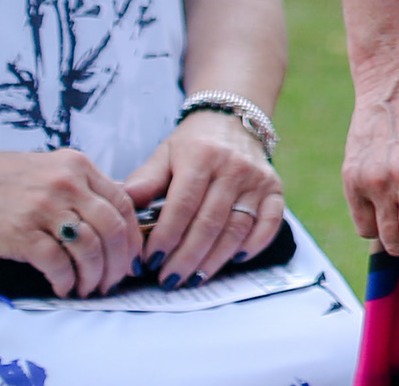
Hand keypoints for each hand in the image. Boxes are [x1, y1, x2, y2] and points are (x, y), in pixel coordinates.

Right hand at [0, 147, 142, 297]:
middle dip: (120, 262)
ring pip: (90, 249)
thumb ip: (80, 186)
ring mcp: (44, 209)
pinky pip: (57, 264)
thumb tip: (113, 210)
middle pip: (113, 229)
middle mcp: (66, 184)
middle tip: (115, 280)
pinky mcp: (21, 234)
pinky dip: (66, 281)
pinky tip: (63, 288)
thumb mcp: (48, 168)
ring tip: (88, 288)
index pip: (123, 202)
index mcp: (77, 166)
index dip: (132, 235)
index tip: (131, 256)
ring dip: (94, 276)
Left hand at [123, 108, 285, 284]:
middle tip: (168, 280)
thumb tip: (122, 212)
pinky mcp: (275, 188)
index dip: (165, 237)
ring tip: (193, 279)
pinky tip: (235, 260)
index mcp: (201, 156)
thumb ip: (144, 182)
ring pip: (237, 228)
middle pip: (210, 222)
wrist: (233, 118)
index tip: (148, 262)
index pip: (182, 205)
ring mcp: (258, 179)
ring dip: (214, 260)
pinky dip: (255, 245)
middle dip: (186, 257)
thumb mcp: (164, 155)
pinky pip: (271, 222)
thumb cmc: (192, 144)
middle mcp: (234, 167)